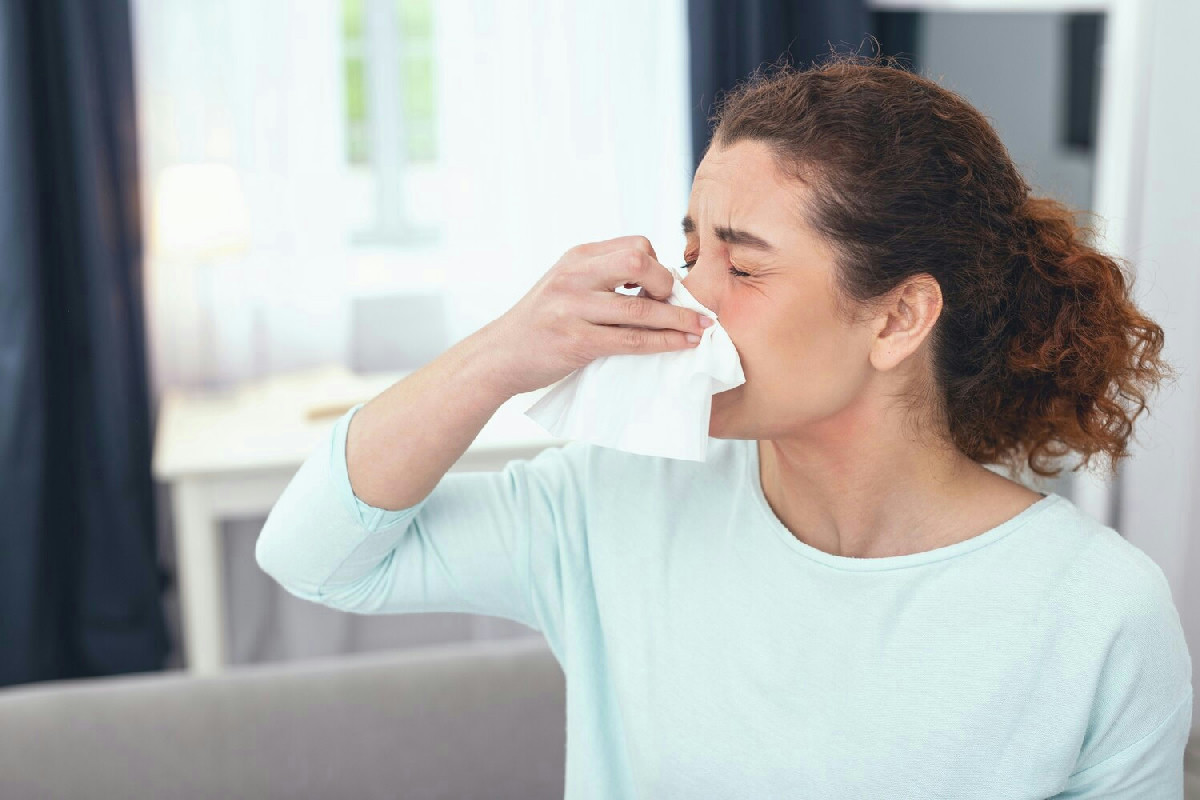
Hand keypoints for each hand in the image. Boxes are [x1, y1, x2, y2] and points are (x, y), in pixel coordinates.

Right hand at [477, 235, 711, 396]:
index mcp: (577, 257)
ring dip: (678, 319)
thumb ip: (602, 277)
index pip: (635, 244)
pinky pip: (631, 340)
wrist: (498, 356)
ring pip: (641, 307)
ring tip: (702, 327)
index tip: (666, 288)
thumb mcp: (565, 285)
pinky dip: (664, 342)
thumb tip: (659, 282)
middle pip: (639, 261)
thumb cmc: (540, 323)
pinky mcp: (576, 341)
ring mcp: (572, 308)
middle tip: (678, 304)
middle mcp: (574, 276)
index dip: (659, 264)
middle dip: (668, 284)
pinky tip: (683, 344)